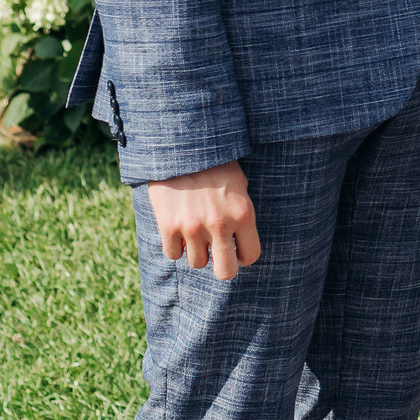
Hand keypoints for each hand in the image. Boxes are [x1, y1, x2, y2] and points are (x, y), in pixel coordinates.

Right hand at [147, 161, 260, 280]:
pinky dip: (175, 246)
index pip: (251, 256)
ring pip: (197, 263)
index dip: (243, 256)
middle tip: (217, 254)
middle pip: (225, 272)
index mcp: (243, 214)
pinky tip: (178, 229)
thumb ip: (240, 213)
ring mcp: (192, 227)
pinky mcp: (168, 226)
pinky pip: (173, 254)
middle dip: (222, 267)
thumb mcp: (239, 184)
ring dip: (196, 252)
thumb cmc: (215, 164)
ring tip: (196, 232)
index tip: (237, 250)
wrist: (181, 146)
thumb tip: (240, 239)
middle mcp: (219, 225)